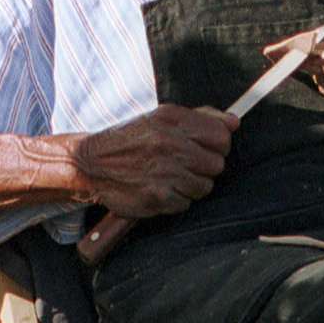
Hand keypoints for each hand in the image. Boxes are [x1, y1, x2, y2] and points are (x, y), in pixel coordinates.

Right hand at [73, 105, 236, 216]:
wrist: (89, 164)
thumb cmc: (130, 140)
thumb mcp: (162, 118)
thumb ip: (202, 118)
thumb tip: (234, 122)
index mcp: (172, 121)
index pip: (221, 136)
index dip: (218, 145)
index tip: (205, 148)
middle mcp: (169, 145)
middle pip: (216, 164)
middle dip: (204, 167)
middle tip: (184, 164)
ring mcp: (164, 173)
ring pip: (204, 187)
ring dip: (191, 185)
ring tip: (170, 176)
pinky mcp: (157, 198)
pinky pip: (185, 204)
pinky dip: (175, 200)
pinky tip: (159, 188)